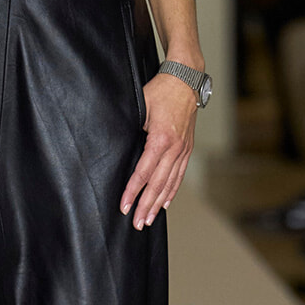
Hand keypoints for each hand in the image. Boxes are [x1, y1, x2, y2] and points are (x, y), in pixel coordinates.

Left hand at [120, 72, 197, 228]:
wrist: (185, 80)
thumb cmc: (160, 90)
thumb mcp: (140, 106)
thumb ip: (131, 128)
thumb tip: (117, 144)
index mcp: (161, 139)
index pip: (143, 172)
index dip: (133, 191)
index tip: (124, 207)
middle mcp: (175, 148)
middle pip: (158, 184)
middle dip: (146, 206)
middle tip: (137, 223)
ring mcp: (183, 149)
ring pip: (170, 183)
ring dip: (159, 203)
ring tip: (149, 219)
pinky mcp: (187, 148)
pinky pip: (179, 174)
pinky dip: (172, 190)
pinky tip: (166, 203)